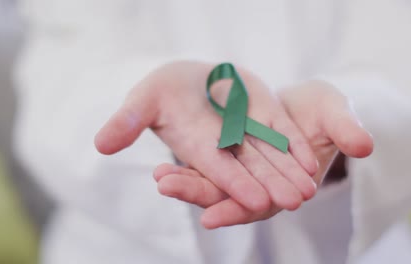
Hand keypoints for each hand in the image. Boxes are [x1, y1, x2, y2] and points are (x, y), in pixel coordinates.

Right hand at [95, 61, 317, 215]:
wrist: (192, 76)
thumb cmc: (163, 89)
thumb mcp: (144, 98)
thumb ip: (128, 121)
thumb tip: (100, 145)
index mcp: (196, 146)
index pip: (216, 170)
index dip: (234, 184)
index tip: (256, 200)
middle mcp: (224, 145)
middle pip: (250, 169)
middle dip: (271, 185)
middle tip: (294, 201)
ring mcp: (247, 131)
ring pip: (270, 156)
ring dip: (289, 172)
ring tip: (309, 190)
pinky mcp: (263, 115)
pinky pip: (281, 132)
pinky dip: (294, 146)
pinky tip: (310, 158)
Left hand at [154, 80, 373, 228]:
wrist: (305, 103)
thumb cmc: (324, 111)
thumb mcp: (336, 113)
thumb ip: (346, 128)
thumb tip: (365, 144)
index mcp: (287, 181)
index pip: (262, 203)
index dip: (239, 209)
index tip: (211, 216)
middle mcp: (262, 181)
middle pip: (228, 195)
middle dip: (198, 194)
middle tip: (167, 186)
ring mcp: (244, 169)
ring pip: (212, 182)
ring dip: (186, 182)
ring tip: (159, 176)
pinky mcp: (230, 152)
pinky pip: (206, 164)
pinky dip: (186, 166)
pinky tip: (161, 164)